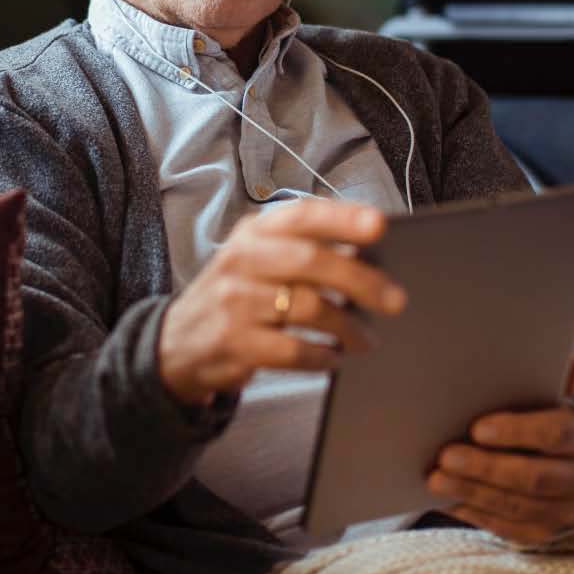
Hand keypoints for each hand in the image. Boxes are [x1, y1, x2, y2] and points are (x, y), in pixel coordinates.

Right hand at [158, 200, 406, 405]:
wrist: (177, 342)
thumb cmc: (237, 295)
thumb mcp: (258, 260)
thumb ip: (302, 250)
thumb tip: (369, 256)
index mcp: (253, 233)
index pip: (301, 216)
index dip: (342, 218)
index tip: (380, 225)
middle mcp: (241, 261)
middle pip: (310, 262)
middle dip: (360, 280)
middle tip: (396, 300)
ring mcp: (235, 302)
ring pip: (308, 308)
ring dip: (348, 326)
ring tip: (367, 338)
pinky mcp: (235, 343)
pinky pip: (293, 350)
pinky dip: (323, 356)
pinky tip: (335, 357)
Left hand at [426, 353, 573, 544]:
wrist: (544, 457)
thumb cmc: (532, 416)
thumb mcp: (542, 393)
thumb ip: (553, 375)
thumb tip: (571, 363)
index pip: (556, 434)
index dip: (517, 432)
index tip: (477, 428)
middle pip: (534, 477)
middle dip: (485, 467)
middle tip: (445, 456)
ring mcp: (564, 511)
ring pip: (516, 506)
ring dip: (472, 492)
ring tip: (435, 479)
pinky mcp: (541, 533)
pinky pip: (506, 528)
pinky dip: (474, 513)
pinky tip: (448, 499)